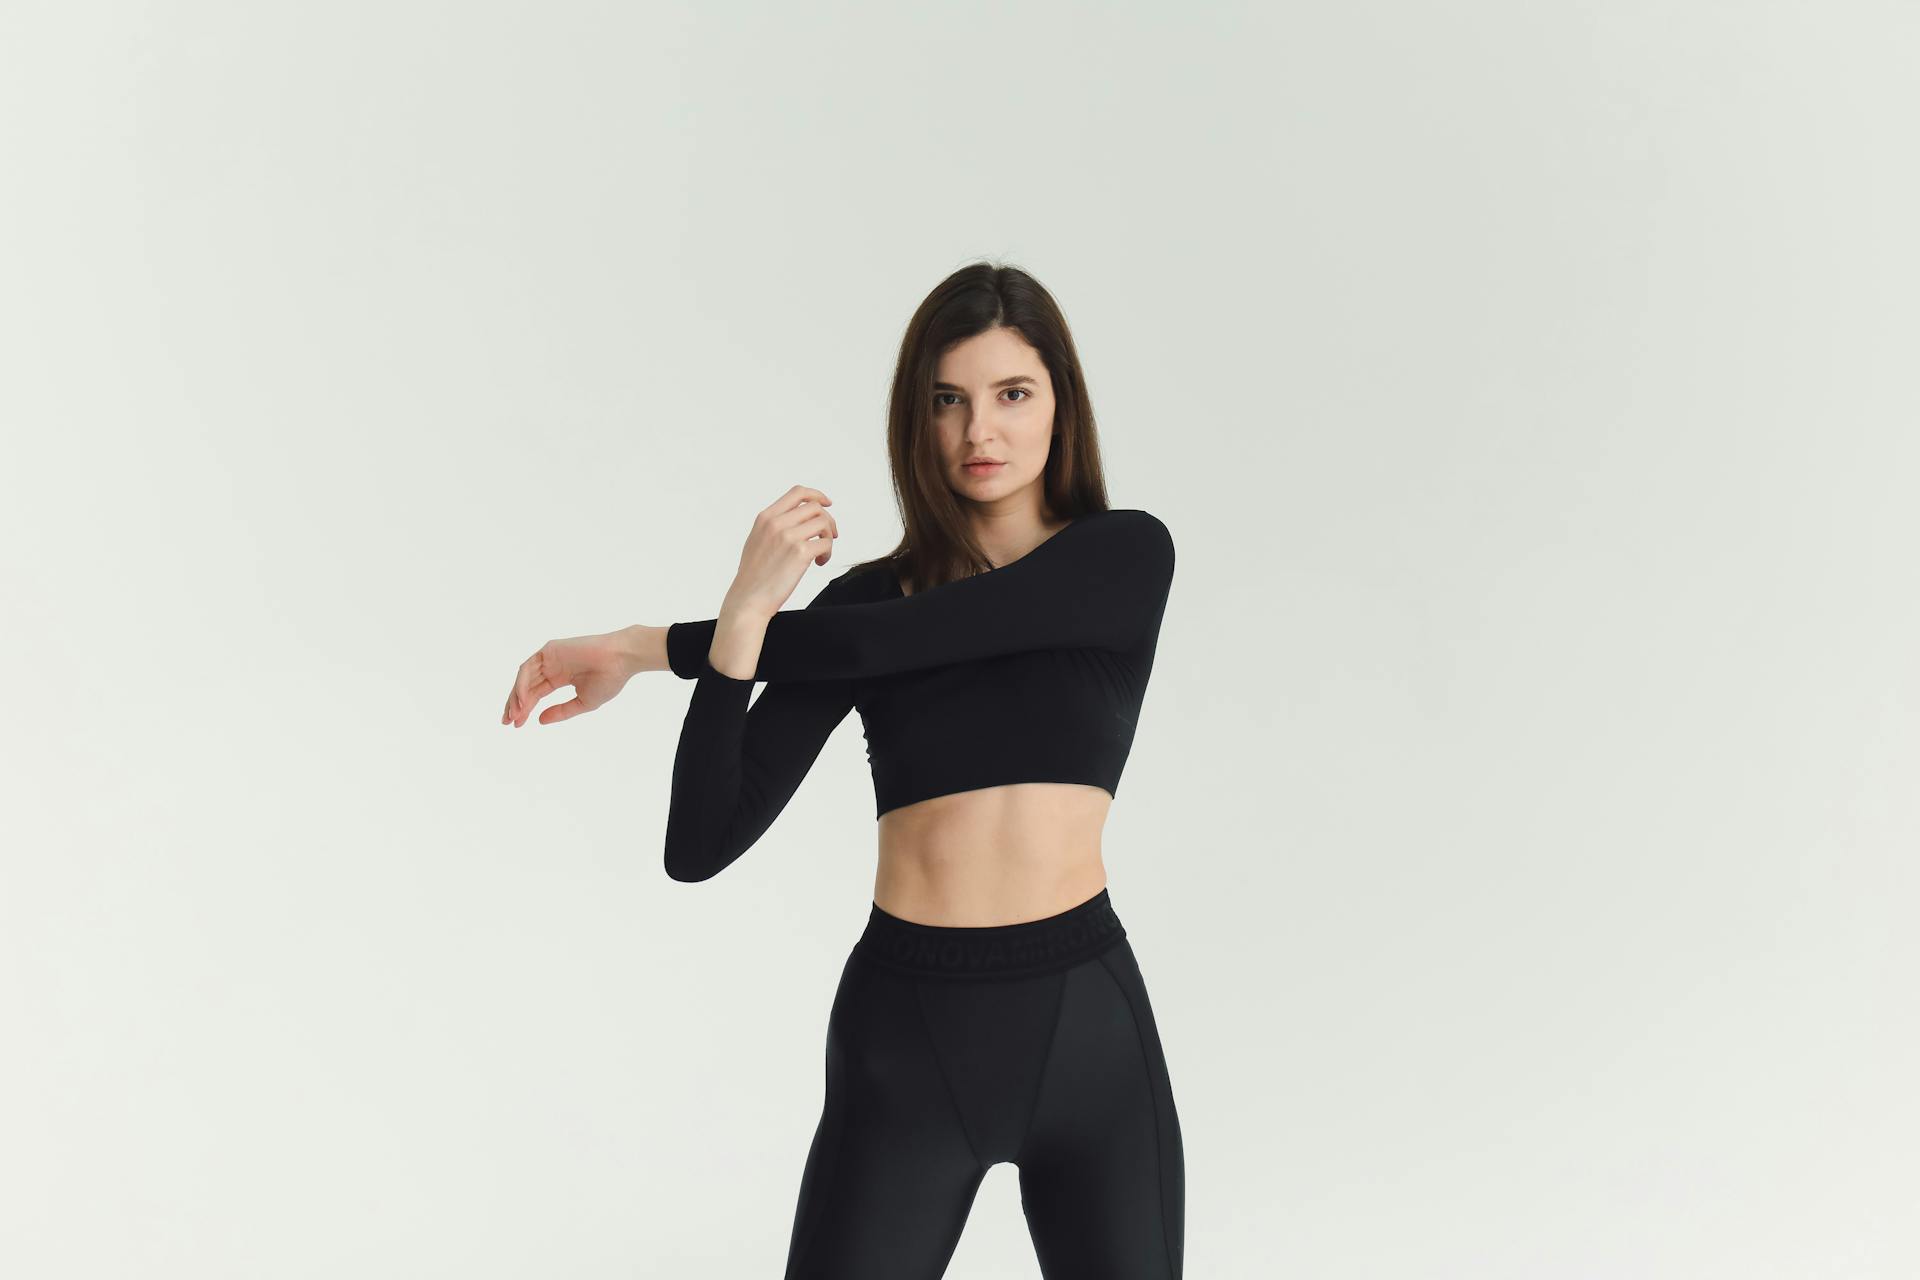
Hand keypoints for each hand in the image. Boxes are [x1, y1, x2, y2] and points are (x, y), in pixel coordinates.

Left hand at [501, 628, 641, 727]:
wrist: (621, 659)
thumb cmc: (609, 679)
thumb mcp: (583, 702)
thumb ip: (561, 711)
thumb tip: (539, 720)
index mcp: (561, 677)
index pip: (536, 694)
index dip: (525, 709)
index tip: (517, 725)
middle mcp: (552, 667)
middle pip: (526, 687)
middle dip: (515, 705)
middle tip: (509, 722)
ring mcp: (550, 657)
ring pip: (524, 677)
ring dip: (516, 696)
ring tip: (515, 714)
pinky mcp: (549, 650)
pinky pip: (529, 667)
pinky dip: (522, 684)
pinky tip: (522, 699)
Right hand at [720, 485, 838, 618]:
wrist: (748, 598)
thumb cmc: (753, 575)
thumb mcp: (756, 540)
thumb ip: (774, 525)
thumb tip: (798, 518)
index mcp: (766, 518)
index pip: (797, 493)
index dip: (817, 495)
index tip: (826, 504)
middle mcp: (777, 523)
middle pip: (815, 508)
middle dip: (828, 521)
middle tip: (829, 536)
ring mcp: (789, 537)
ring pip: (824, 523)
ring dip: (829, 538)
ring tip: (821, 553)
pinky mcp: (801, 553)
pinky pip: (826, 543)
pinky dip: (827, 553)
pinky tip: (819, 563)